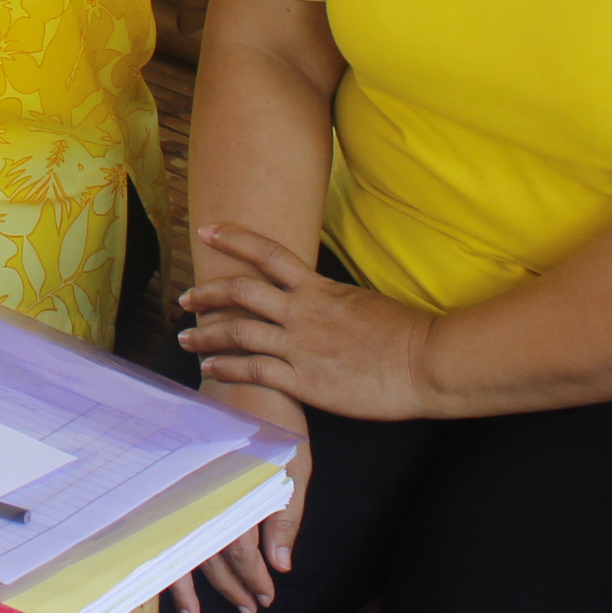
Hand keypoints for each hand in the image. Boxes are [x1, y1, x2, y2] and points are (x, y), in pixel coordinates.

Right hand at [169, 386, 309, 612]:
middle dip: (227, 587)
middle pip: (208, 554)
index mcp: (233, 486)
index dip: (252, 577)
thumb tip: (280, 566)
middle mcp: (202, 490)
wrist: (238, 368)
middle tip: (248, 610)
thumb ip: (286, 515)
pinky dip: (166, 554)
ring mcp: (183, 484)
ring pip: (179, 544)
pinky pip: (165, 526)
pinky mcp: (175, 479)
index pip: (239, 547)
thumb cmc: (272, 417)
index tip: (266, 596)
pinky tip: (168, 576)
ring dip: (190, 585)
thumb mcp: (293, 463)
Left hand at [182, 224, 435, 420]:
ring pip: (239, 332)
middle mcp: (303, 312)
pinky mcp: (305, 381)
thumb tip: (315, 300)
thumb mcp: (361, 302)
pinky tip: (210, 370)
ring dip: (206, 334)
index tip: (206, 231)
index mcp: (319, 288)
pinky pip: (255, 371)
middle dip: (207, 292)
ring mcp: (301, 346)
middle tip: (184, 298)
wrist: (426, 363)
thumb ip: (330, 300)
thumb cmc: (404, 335)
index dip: (233, 238)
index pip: (268, 253)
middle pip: (241, 291)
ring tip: (185, 338)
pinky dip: (227, 369)